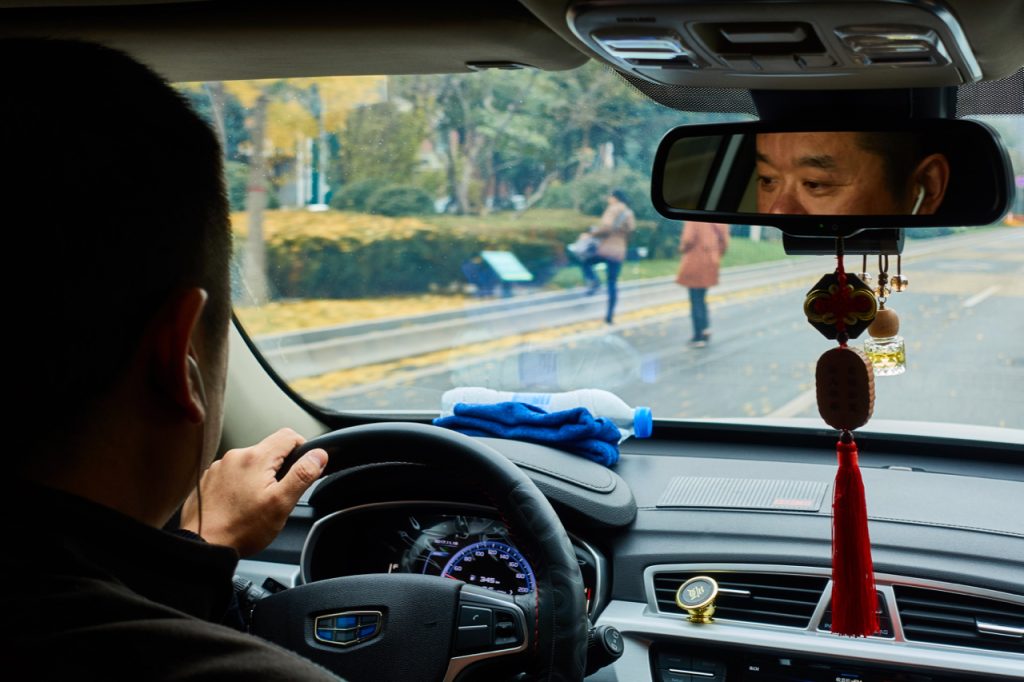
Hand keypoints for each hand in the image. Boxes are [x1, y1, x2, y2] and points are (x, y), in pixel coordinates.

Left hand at [180, 428, 327, 555]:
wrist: (203, 545)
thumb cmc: (240, 529)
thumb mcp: (281, 504)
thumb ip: (302, 475)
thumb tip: (318, 455)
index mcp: (255, 458)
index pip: (288, 435)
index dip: (303, 449)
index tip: (302, 468)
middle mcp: (235, 456)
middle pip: (269, 449)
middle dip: (280, 468)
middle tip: (279, 495)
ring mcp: (219, 467)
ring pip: (251, 462)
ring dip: (259, 476)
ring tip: (257, 503)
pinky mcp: (209, 479)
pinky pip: (233, 473)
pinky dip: (241, 484)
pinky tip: (240, 504)